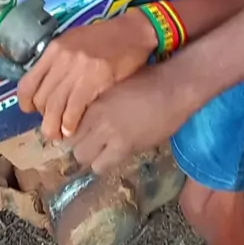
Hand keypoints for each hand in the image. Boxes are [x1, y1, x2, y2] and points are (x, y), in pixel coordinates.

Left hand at [17, 9, 156, 140]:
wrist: (134, 31)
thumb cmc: (105, 38)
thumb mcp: (74, 41)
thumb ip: (58, 61)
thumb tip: (47, 86)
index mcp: (54, 49)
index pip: (27, 83)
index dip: (27, 104)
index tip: (34, 111)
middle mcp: (62, 57)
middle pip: (41, 98)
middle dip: (44, 118)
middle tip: (52, 126)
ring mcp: (78, 68)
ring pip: (54, 107)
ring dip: (54, 126)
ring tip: (60, 134)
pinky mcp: (95, 78)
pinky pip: (74, 109)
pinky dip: (70, 123)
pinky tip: (73, 128)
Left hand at [66, 63, 195, 173]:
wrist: (174, 87)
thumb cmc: (149, 78)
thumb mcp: (115, 84)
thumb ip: (98, 100)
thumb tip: (86, 113)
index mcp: (94, 101)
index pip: (69, 126)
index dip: (73, 131)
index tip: (79, 131)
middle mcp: (98, 119)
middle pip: (74, 146)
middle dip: (80, 145)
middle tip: (92, 141)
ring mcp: (111, 135)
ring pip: (86, 159)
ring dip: (92, 156)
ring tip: (103, 149)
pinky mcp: (127, 148)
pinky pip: (104, 166)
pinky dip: (106, 162)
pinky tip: (116, 152)